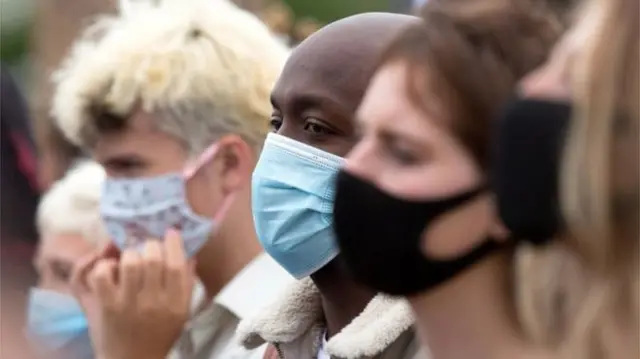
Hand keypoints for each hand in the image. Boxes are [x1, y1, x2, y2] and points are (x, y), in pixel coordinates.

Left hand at [71, 229, 195, 358]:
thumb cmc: (159, 334)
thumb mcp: (181, 313)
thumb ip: (187, 284)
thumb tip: (189, 255)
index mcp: (176, 304)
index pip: (177, 265)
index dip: (173, 243)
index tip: (170, 233)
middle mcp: (153, 303)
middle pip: (152, 258)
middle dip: (150, 246)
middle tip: (147, 248)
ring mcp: (127, 304)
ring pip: (129, 262)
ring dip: (129, 254)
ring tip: (130, 258)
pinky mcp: (105, 305)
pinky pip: (102, 274)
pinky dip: (105, 266)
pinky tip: (111, 271)